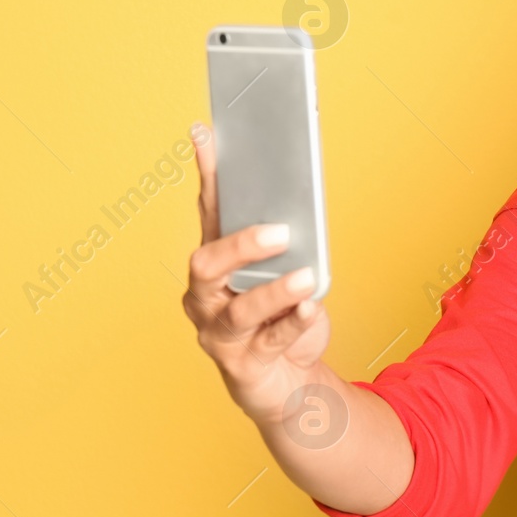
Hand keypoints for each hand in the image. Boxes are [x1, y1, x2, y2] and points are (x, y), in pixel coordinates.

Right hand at [182, 121, 330, 423]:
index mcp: (214, 264)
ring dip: (275, 291)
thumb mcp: (285, 273)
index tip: (205, 133)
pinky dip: (293, 323)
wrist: (286, 383)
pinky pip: (270, 340)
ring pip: (238, 310)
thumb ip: (283, 243)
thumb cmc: (281, 318)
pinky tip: (311, 308)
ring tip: (306, 279)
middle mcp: (206, 297)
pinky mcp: (243, 364)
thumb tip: (296, 199)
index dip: (207, 173)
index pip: (208, 212)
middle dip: (241, 245)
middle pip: (206, 265)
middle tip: (281, 233)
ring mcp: (220, 333)